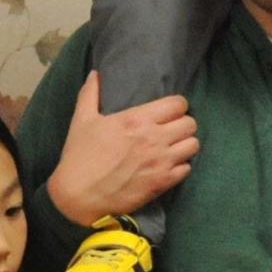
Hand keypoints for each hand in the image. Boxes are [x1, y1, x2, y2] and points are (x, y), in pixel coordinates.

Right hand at [46, 70, 199, 226]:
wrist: (78, 197)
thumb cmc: (79, 157)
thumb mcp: (82, 120)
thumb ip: (91, 94)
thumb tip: (96, 74)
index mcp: (137, 119)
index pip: (178, 104)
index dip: (176, 106)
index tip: (168, 111)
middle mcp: (154, 138)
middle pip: (190, 123)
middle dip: (182, 124)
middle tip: (171, 129)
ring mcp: (161, 162)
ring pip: (193, 145)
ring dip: (185, 144)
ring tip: (174, 146)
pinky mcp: (162, 183)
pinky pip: (187, 169)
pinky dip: (180, 166)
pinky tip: (168, 165)